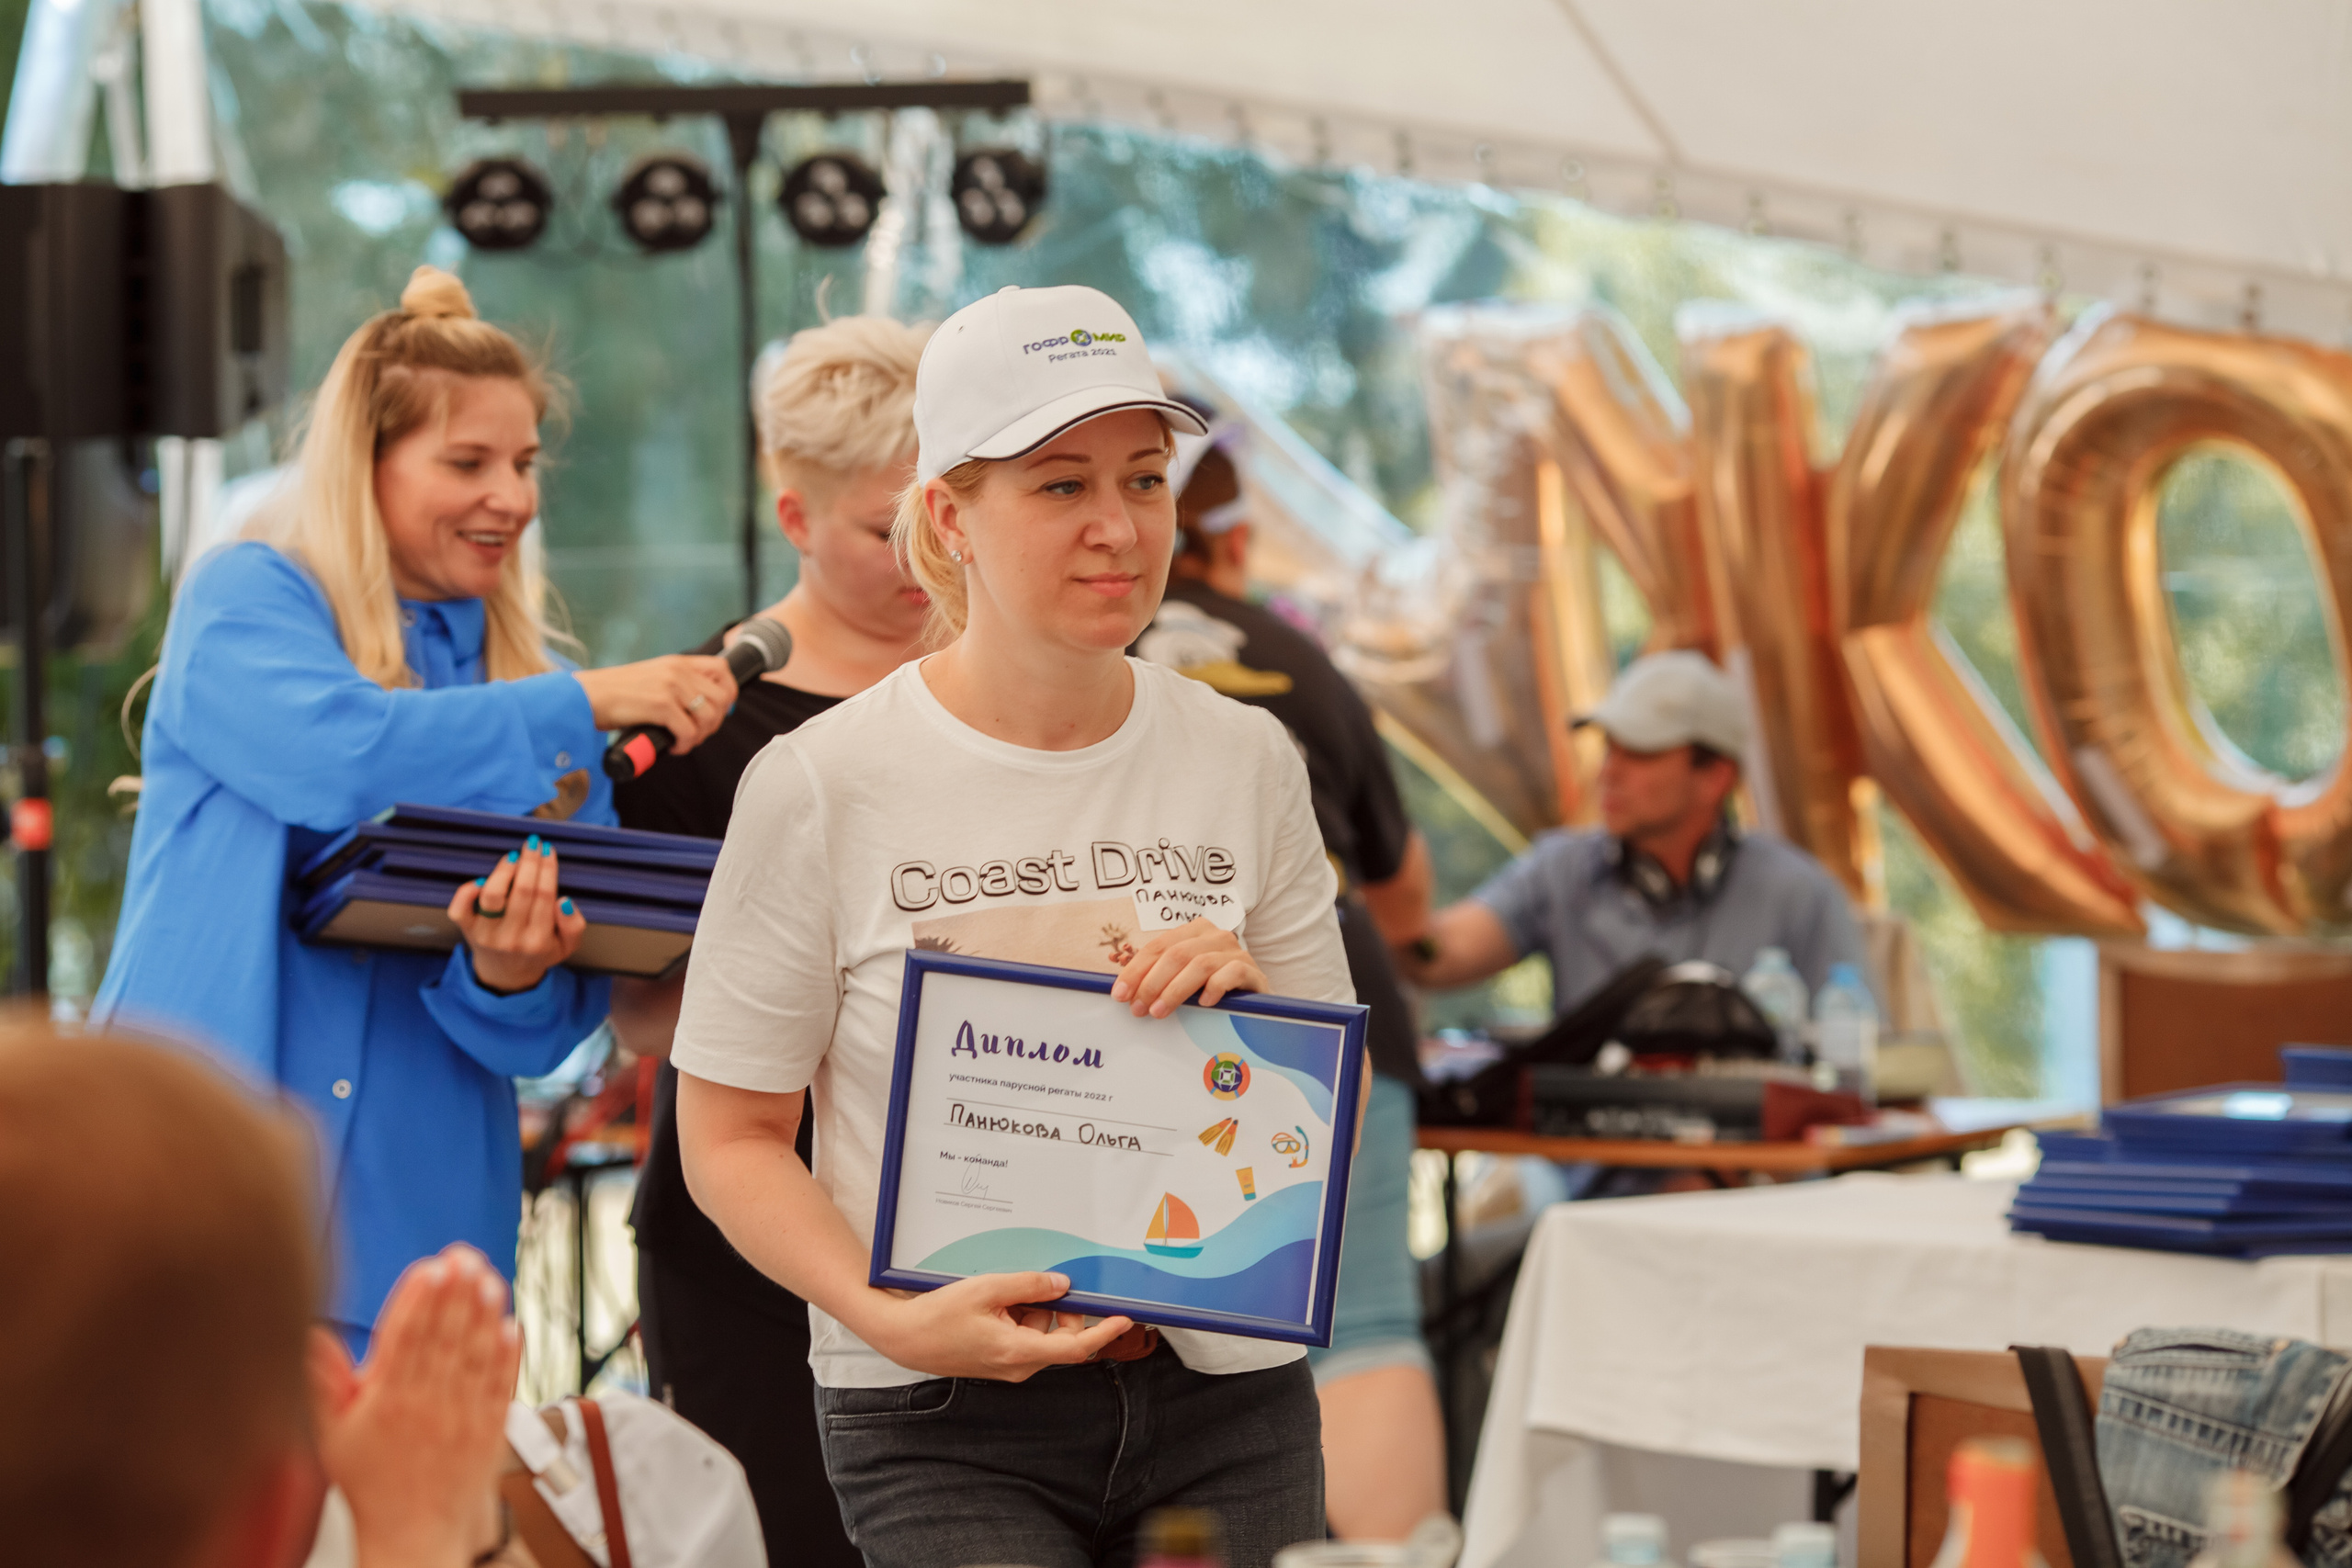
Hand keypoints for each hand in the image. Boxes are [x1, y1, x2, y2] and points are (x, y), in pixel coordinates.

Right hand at [309, 1245, 519, 1567]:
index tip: (430, 1268)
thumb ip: (324, 1383)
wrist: (415, 1534)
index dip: (420, 1301)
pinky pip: (502, 1384)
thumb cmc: (372, 1483)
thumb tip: (312, 1338)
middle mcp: (428, 1406)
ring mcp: (464, 1415)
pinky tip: (511, 1326)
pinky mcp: (492, 1426)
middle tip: (464, 1257)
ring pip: (476, 1354)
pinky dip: (508, 1354)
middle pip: (444, 1338)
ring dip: (485, 1314)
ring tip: (489, 1280)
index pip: (406, 1340)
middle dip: (456, 1293)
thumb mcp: (332, 1435)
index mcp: (387, 1403)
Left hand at [450, 835, 585, 994]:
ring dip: (503, 871)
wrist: (507, 976)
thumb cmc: (539, 953)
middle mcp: (511, 938)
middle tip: (533, 844)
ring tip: (513, 857)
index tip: (549, 851)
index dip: (548, 869)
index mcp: (539, 940)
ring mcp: (486, 934)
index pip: (545, 896)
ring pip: (492, 896)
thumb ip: (574, 925)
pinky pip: (460, 909)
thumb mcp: (567, 946)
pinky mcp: (467, 930)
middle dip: (530, 862)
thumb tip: (564, 900)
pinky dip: (466, 891)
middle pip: (522, 892)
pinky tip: (481, 879)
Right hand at [574, 654, 735, 755]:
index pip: (722, 670)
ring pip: (709, 716)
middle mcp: (678, 670)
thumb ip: (677, 686)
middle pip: (722, 698)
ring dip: (700, 735)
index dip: (728, 693)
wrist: (585, 697)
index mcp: (678, 662)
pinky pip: (689, 731)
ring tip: (684, 741)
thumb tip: (703, 709)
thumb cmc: (616, 694)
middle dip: (715, 722)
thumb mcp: (653, 679)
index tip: (717, 711)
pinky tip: (674, 746)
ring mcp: (670, 686)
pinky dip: (685, 744)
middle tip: (697, 733)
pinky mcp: (660, 705)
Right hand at [862, 1271, 1135, 1381]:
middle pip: (1060, 1338)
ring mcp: (1007, 1364)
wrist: (903, 1337)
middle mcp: (1018, 1365)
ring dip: (1036, 1310)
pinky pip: (1023, 1336)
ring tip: (1008, 1290)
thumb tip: (1061, 1285)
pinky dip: (1020, 1316)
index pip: (1075, 1347)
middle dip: (1062, 1309)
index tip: (1125, 1319)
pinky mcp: (997, 1359)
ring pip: (1041, 1334)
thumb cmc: (938, 1316)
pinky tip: (999, 1300)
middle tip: (1050, 1282)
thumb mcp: (987, 1289)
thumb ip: (1029, 1286)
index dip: (1104, 1333)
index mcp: (1019, 1352)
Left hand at [1109, 916, 1264, 1017]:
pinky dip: (1214, 988)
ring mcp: (1236, 952)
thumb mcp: (1184, 979)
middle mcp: (1215, 936)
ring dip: (1174, 990)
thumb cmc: (1213, 991)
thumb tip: (1125, 993)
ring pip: (1199, 964)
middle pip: (1176, 955)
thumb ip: (1161, 978)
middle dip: (1151, 983)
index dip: (1135, 970)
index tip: (1120, 994)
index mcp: (1194, 931)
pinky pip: (1230, 974)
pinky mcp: (1252, 970)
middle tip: (1138, 1009)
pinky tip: (1204, 1004)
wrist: (1255, 1003)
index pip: (1158, 946)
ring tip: (1159, 1012)